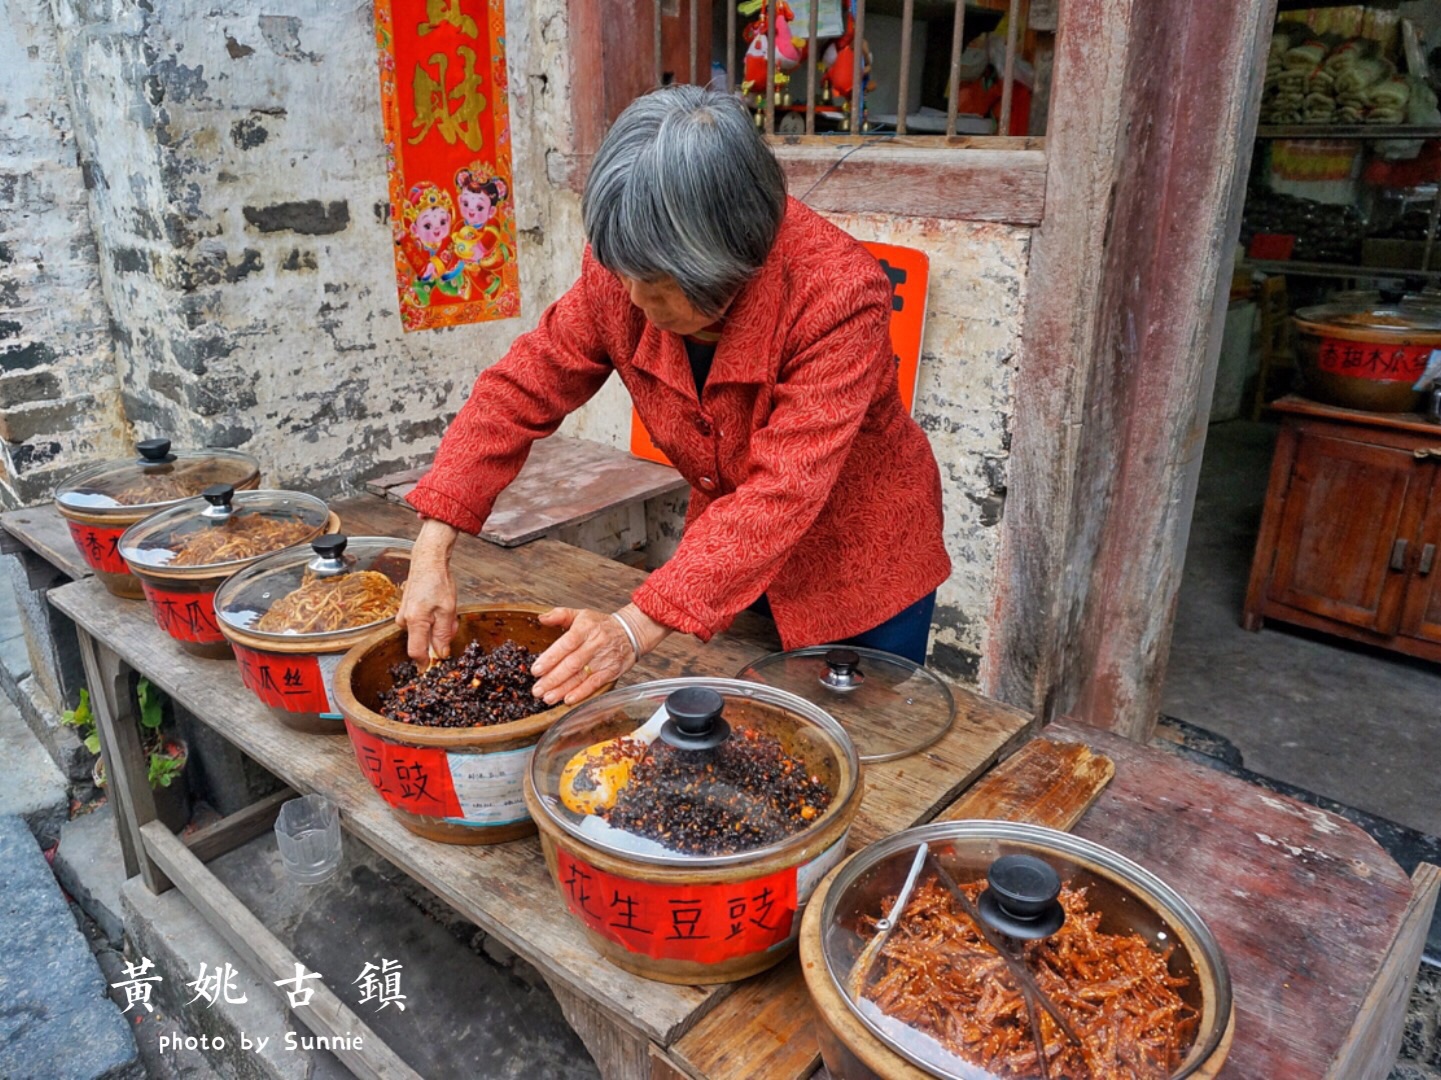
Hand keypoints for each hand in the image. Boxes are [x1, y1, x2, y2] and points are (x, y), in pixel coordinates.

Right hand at [395, 519, 459, 664]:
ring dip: (438, 628)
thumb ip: (443, 634)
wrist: (427, 561)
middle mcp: (405, 621)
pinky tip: (439, 608)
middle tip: (451, 624)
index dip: (427, 663)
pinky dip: (433, 620)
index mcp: (414, 622)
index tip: (437, 666)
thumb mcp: (447, 610)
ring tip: (447, 612)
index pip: (416, 653)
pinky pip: (421, 624)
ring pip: (423, 633)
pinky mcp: (407, 611)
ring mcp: (404, 616)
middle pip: (422, 643)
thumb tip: (440, 654)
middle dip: (439, 639)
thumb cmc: (438, 582)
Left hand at [530, 609, 637, 705]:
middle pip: (571, 664)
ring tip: (548, 698)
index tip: (536, 670)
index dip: (550, 658)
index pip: (566, 644)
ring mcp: (604, 659)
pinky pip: (595, 683)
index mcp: (585, 628)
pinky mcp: (612, 671)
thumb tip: (541, 619)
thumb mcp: (581, 614)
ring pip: (581, 676)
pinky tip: (568, 699)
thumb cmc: (602, 625)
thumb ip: (560, 615)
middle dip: (552, 678)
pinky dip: (582, 692)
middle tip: (537, 689)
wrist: (631, 632)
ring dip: (563, 689)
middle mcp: (595, 644)